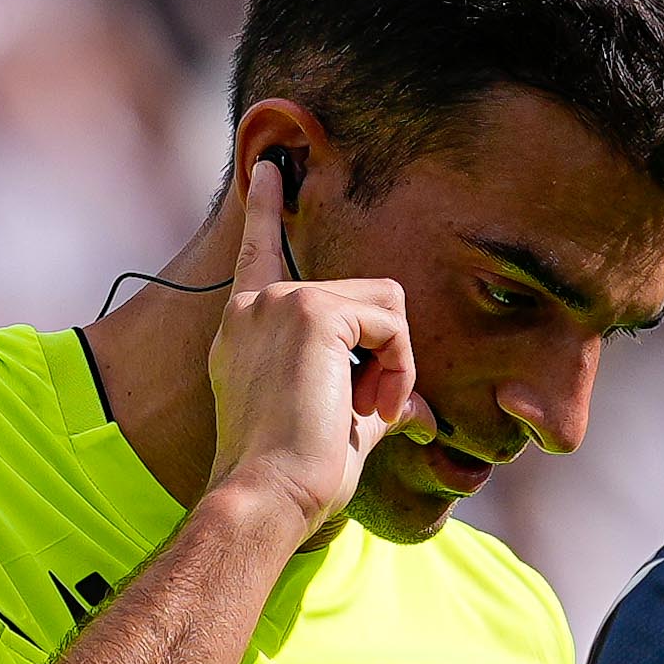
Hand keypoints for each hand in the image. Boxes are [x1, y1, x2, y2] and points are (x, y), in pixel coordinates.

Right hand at [206, 151, 413, 540]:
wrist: (266, 495)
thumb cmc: (294, 478)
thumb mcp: (337, 426)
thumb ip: (371, 397)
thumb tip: (418, 410)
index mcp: (246, 329)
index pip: (258, 254)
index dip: (265, 209)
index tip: (269, 168)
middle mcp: (257, 306)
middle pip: (365, 295)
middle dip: (388, 353)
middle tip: (374, 410)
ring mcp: (280, 302)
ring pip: (383, 305)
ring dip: (395, 361)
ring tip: (370, 409)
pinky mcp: (311, 311)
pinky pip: (390, 323)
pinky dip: (399, 367)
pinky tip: (373, 404)